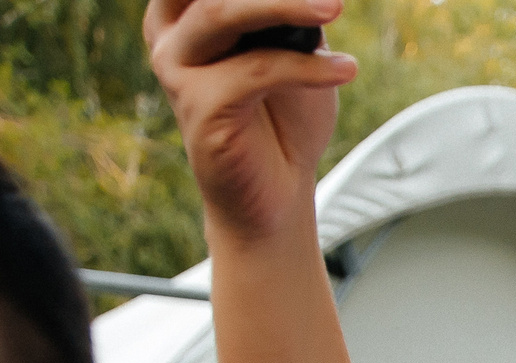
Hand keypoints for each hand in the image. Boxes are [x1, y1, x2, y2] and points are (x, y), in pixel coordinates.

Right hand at [146, 0, 355, 242]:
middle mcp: (171, 29)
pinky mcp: (198, 107)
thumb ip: (291, 6)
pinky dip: (307, 66)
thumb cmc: (286, 113)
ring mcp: (178, 67)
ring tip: (335, 5)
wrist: (279, 191)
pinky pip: (256, 70)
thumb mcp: (294, 42)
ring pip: (226, 14)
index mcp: (186, 7)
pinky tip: (345, 68)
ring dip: (286, 4)